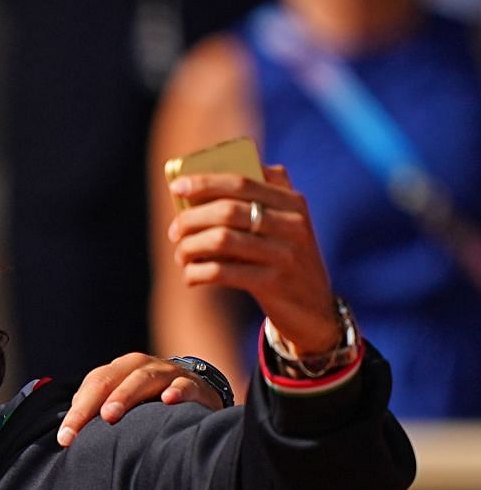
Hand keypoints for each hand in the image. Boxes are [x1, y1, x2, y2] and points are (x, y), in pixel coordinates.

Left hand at [57, 351, 227, 446]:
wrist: (197, 391)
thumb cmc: (150, 403)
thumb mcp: (123, 404)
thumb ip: (97, 412)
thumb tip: (67, 435)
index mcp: (118, 371)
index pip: (92, 387)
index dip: (76, 412)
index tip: (64, 439)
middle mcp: (140, 367)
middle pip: (110, 380)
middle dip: (92, 404)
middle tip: (79, 426)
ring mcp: (167, 374)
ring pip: (143, 380)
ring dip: (124, 395)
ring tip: (109, 414)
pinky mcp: (193, 385)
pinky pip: (184, 386)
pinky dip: (176, 391)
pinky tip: (168, 400)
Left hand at [166, 164, 340, 354]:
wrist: (314, 309)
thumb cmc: (285, 259)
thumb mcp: (286, 225)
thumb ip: (262, 198)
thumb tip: (207, 180)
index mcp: (293, 203)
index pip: (242, 182)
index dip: (205, 182)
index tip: (176, 187)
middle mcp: (292, 225)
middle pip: (227, 211)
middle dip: (191, 219)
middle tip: (174, 231)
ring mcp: (285, 254)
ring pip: (221, 240)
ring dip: (189, 247)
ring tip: (181, 256)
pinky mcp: (273, 284)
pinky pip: (222, 272)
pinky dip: (197, 272)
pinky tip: (190, 276)